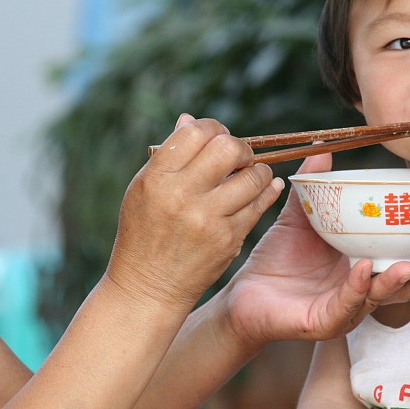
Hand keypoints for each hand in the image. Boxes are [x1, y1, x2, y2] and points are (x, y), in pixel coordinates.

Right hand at [105, 115, 284, 309]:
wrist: (147, 287)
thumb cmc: (143, 233)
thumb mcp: (143, 190)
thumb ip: (168, 155)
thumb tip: (190, 120)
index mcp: (156, 178)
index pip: (195, 133)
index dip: (213, 128)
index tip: (217, 136)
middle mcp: (181, 196)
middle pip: (227, 148)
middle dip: (239, 147)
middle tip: (238, 156)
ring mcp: (207, 219)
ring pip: (251, 176)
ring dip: (257, 170)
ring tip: (251, 173)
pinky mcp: (227, 239)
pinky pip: (259, 205)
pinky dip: (266, 191)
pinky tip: (266, 187)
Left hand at [224, 153, 409, 347]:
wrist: (242, 296)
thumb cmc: (277, 261)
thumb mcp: (299, 220)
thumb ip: (315, 189)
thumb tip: (324, 150)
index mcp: (364, 266)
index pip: (407, 258)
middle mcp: (362, 290)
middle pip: (408, 285)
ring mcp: (345, 309)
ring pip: (380, 298)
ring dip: (397, 283)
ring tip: (409, 265)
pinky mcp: (322, 323)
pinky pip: (343, 305)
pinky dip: (355, 288)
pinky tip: (362, 270)